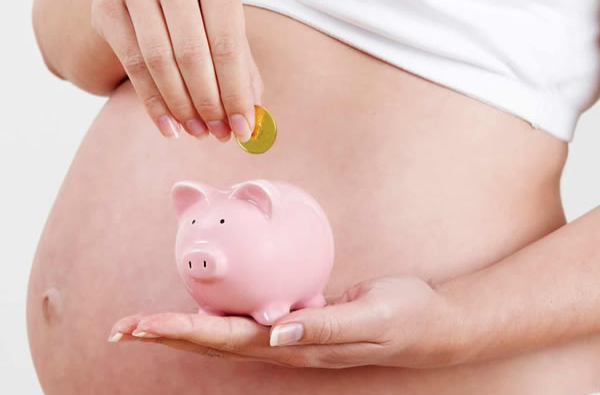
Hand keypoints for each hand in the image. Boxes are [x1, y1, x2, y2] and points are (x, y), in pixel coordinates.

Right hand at [91, 0, 261, 140]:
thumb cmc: (197, 16)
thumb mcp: (224, 32)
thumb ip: (241, 70)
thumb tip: (253, 119)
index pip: (227, 43)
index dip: (235, 92)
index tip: (242, 128)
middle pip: (192, 54)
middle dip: (209, 103)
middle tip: (219, 134)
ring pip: (160, 61)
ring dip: (181, 107)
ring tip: (198, 132)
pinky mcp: (108, 8)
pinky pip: (133, 65)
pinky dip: (153, 103)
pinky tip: (170, 127)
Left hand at [108, 276, 459, 368]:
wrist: (429, 327)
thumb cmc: (403, 318)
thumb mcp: (370, 317)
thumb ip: (324, 327)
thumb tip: (278, 331)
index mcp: (296, 347)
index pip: (228, 340)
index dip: (183, 332)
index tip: (140, 325)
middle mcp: (285, 347)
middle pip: (215, 342)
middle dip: (168, 333)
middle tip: (124, 326)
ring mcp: (290, 338)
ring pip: (227, 335)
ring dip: (185, 328)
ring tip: (148, 322)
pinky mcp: (299, 323)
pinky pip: (250, 320)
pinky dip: (218, 316)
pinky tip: (205, 307)